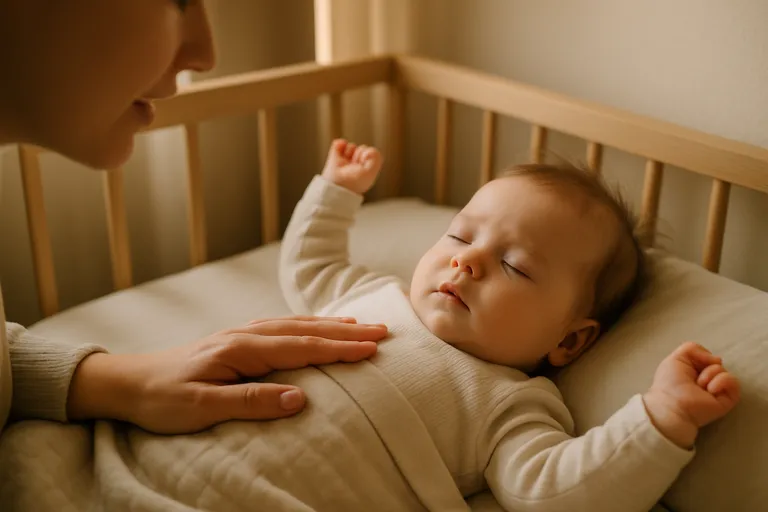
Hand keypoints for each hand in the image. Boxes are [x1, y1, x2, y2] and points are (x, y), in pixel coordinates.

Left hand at [67, 316, 387, 433]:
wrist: (130, 382)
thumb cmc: (164, 399)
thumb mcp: (203, 408)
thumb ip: (251, 401)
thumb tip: (300, 397)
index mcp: (241, 350)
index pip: (301, 347)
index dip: (338, 348)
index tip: (372, 348)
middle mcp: (246, 335)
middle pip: (305, 330)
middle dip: (345, 332)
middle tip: (382, 332)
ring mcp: (242, 334)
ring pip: (296, 324)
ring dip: (330, 326)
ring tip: (361, 327)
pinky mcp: (238, 339)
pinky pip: (283, 326)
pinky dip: (308, 325)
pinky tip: (318, 327)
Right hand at [321, 139, 383, 194]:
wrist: (338, 186)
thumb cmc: (354, 183)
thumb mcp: (371, 171)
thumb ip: (375, 157)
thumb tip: (366, 148)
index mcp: (365, 170)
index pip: (372, 154)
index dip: (369, 156)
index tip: (363, 166)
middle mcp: (356, 165)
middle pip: (363, 148)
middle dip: (359, 154)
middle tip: (354, 165)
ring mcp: (345, 161)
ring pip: (352, 146)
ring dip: (350, 151)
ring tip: (346, 162)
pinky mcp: (334, 156)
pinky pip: (339, 143)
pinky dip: (340, 144)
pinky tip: (340, 154)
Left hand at [642, 342, 739, 448]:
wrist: (674, 405)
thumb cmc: (670, 382)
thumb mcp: (676, 358)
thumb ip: (693, 348)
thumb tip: (717, 359)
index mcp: (694, 371)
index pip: (706, 357)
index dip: (699, 357)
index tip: (688, 363)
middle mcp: (707, 379)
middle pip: (715, 362)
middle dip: (704, 366)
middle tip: (693, 379)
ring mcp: (718, 389)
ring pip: (723, 370)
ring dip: (710, 375)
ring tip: (700, 386)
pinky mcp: (728, 399)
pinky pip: (734, 382)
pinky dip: (722, 381)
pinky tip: (711, 389)